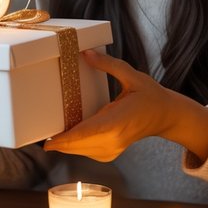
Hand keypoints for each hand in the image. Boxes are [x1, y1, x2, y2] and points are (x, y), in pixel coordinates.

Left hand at [43, 50, 207, 161]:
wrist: (166, 116)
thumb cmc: (151, 95)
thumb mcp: (133, 76)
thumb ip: (109, 65)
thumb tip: (86, 54)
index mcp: (118, 121)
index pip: (88, 133)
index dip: (67, 139)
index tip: (48, 143)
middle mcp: (114, 139)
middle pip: (79, 144)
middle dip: (60, 142)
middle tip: (40, 134)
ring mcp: (113, 149)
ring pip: (81, 151)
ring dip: (65, 144)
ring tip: (50, 135)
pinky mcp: (111, 153)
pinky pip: (87, 151)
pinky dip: (75, 145)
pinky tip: (67, 137)